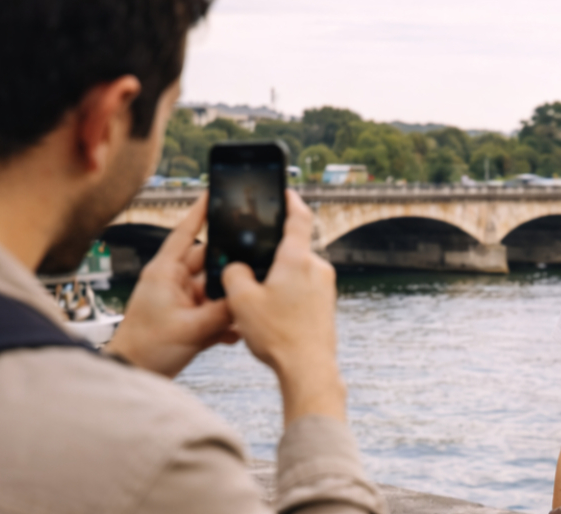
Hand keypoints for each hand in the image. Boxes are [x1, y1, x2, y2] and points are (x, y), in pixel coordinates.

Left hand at [105, 197, 238, 376]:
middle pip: (209, 262)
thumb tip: (247, 298)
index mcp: (165, 272)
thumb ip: (223, 312)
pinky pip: (213, 310)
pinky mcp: (187, 317)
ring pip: (214, 289)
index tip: (214, 192)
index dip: (200, 212)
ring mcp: (180, 299)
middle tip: (251, 270)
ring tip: (244, 309)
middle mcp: (173, 281)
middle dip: (229, 270)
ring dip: (228, 300)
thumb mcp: (191, 329)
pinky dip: (225, 320)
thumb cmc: (148, 349)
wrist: (135, 374)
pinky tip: (236, 332)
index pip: (184, 233)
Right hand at [221, 189, 345, 422]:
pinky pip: (303, 290)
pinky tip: (272, 315)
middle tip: (251, 263)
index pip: (298, 217)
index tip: (284, 191)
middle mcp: (317, 268)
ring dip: (278, 278)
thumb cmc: (277, 334)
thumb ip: (234, 274)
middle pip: (292, 249)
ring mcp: (326, 288)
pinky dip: (287, 295)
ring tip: (257, 300)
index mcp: (297, 259)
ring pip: (296, 272)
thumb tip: (237, 268)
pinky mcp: (327, 306)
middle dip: (271, 253)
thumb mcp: (241, 301)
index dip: (290, 200)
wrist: (308, 370)